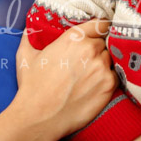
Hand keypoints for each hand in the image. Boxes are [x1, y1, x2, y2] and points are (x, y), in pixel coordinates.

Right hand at [0, 19, 114, 140]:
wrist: (40, 116)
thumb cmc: (32, 86)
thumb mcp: (25, 55)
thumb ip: (30, 36)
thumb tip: (30, 28)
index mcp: (73, 38)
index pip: (99, 24)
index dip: (99, 28)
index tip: (98, 32)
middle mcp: (90, 50)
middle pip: (103, 43)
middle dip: (96, 48)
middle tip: (86, 59)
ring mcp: (102, 68)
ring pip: (109, 59)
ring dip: (102, 63)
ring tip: (90, 74)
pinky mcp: (109, 87)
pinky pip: (114, 76)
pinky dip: (107, 78)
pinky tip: (95, 85)